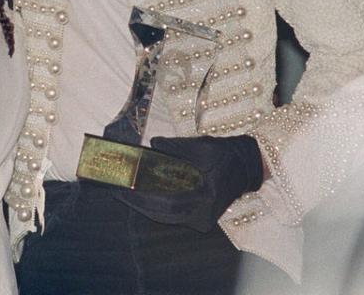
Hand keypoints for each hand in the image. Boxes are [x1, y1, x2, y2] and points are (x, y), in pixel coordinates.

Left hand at [113, 135, 263, 231]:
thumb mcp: (201, 146)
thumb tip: (152, 144)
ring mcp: (202, 220)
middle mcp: (204, 213)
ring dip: (144, 205)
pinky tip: (141, 195)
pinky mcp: (199, 219)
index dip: (143, 196)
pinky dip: (156, 206)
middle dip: (138, 202)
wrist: (247, 166)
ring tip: (124, 192)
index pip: (167, 201)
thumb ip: (176, 146)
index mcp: (206, 196)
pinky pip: (172, 216)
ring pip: (166, 217)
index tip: (123, 186)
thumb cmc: (224, 153)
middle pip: (163, 214)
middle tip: (117, 190)